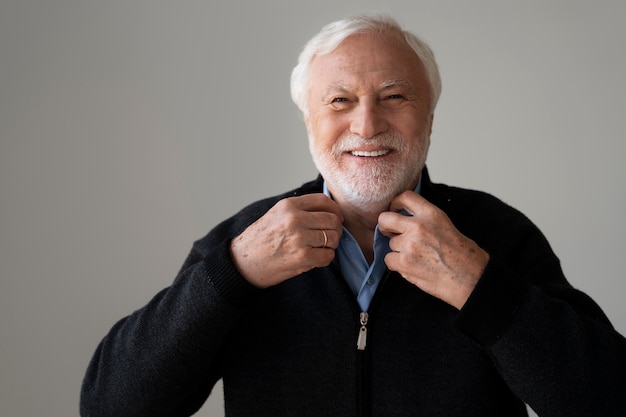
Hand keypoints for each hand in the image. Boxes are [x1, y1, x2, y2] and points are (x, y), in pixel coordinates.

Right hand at [230, 194, 343, 287]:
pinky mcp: (302, 257)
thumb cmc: (259, 240)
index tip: (336, 218)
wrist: (243, 262)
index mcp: (289, 206)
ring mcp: (299, 238)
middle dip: (336, 229)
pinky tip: (316, 258)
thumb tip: (328, 210)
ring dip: (331, 244)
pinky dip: (325, 258)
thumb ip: (299, 209)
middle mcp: (295, 219)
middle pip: (332, 219)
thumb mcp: (276, 214)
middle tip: (331, 236)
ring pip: (333, 237)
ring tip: (321, 247)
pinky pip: (328, 256)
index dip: (335, 210)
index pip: (323, 200)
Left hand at [378, 191, 488, 309]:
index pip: (405, 197)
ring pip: (391, 243)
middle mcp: (418, 226)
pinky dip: (397, 265)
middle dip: (385, 226)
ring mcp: (410, 244)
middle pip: (385, 219)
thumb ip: (425, 219)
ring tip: (418, 257)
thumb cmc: (462, 254)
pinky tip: (412, 267)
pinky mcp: (404, 261)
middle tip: (391, 233)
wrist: (470, 277)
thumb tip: (403, 220)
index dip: (395, 203)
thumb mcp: (445, 224)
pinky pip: (389, 259)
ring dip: (399, 251)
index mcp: (431, 213)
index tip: (394, 210)